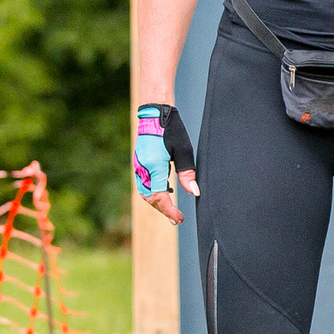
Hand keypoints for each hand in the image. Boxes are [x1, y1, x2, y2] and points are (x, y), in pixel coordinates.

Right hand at [134, 103, 198, 224]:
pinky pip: (144, 184)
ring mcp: (139, 166)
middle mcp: (143, 169)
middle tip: (177, 219)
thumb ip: (187, 173)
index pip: (160, 196)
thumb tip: (194, 192)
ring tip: (172, 210)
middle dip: (164, 210)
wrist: (155, 114)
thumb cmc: (172, 130)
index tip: (179, 218)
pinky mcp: (139, 164)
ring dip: (158, 203)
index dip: (170, 210)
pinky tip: (167, 192)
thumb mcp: (184, 150)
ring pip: (146, 193)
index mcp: (154, 166)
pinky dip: (154, 193)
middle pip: (151, 198)